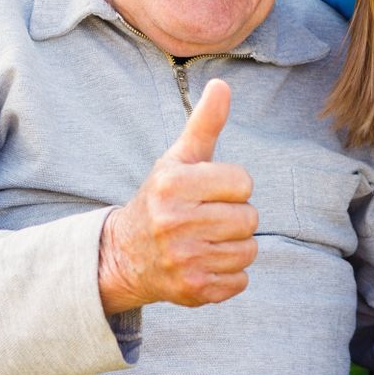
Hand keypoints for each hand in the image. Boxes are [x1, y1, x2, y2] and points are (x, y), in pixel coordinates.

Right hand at [97, 79, 257, 313]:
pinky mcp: (193, 290)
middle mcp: (175, 222)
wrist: (124, 255)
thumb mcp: (178, 159)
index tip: (209, 192)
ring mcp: (184, 259)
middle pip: (249, 218)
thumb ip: (204, 123)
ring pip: (249, 250)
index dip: (232, 186)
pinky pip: (241, 281)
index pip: (243, 182)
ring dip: (234, 246)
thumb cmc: (161, 198)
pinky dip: (229, 275)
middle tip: (206, 218)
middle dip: (234, 216)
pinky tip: (204, 263)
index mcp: (173, 184)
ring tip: (206, 240)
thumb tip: (222, 84)